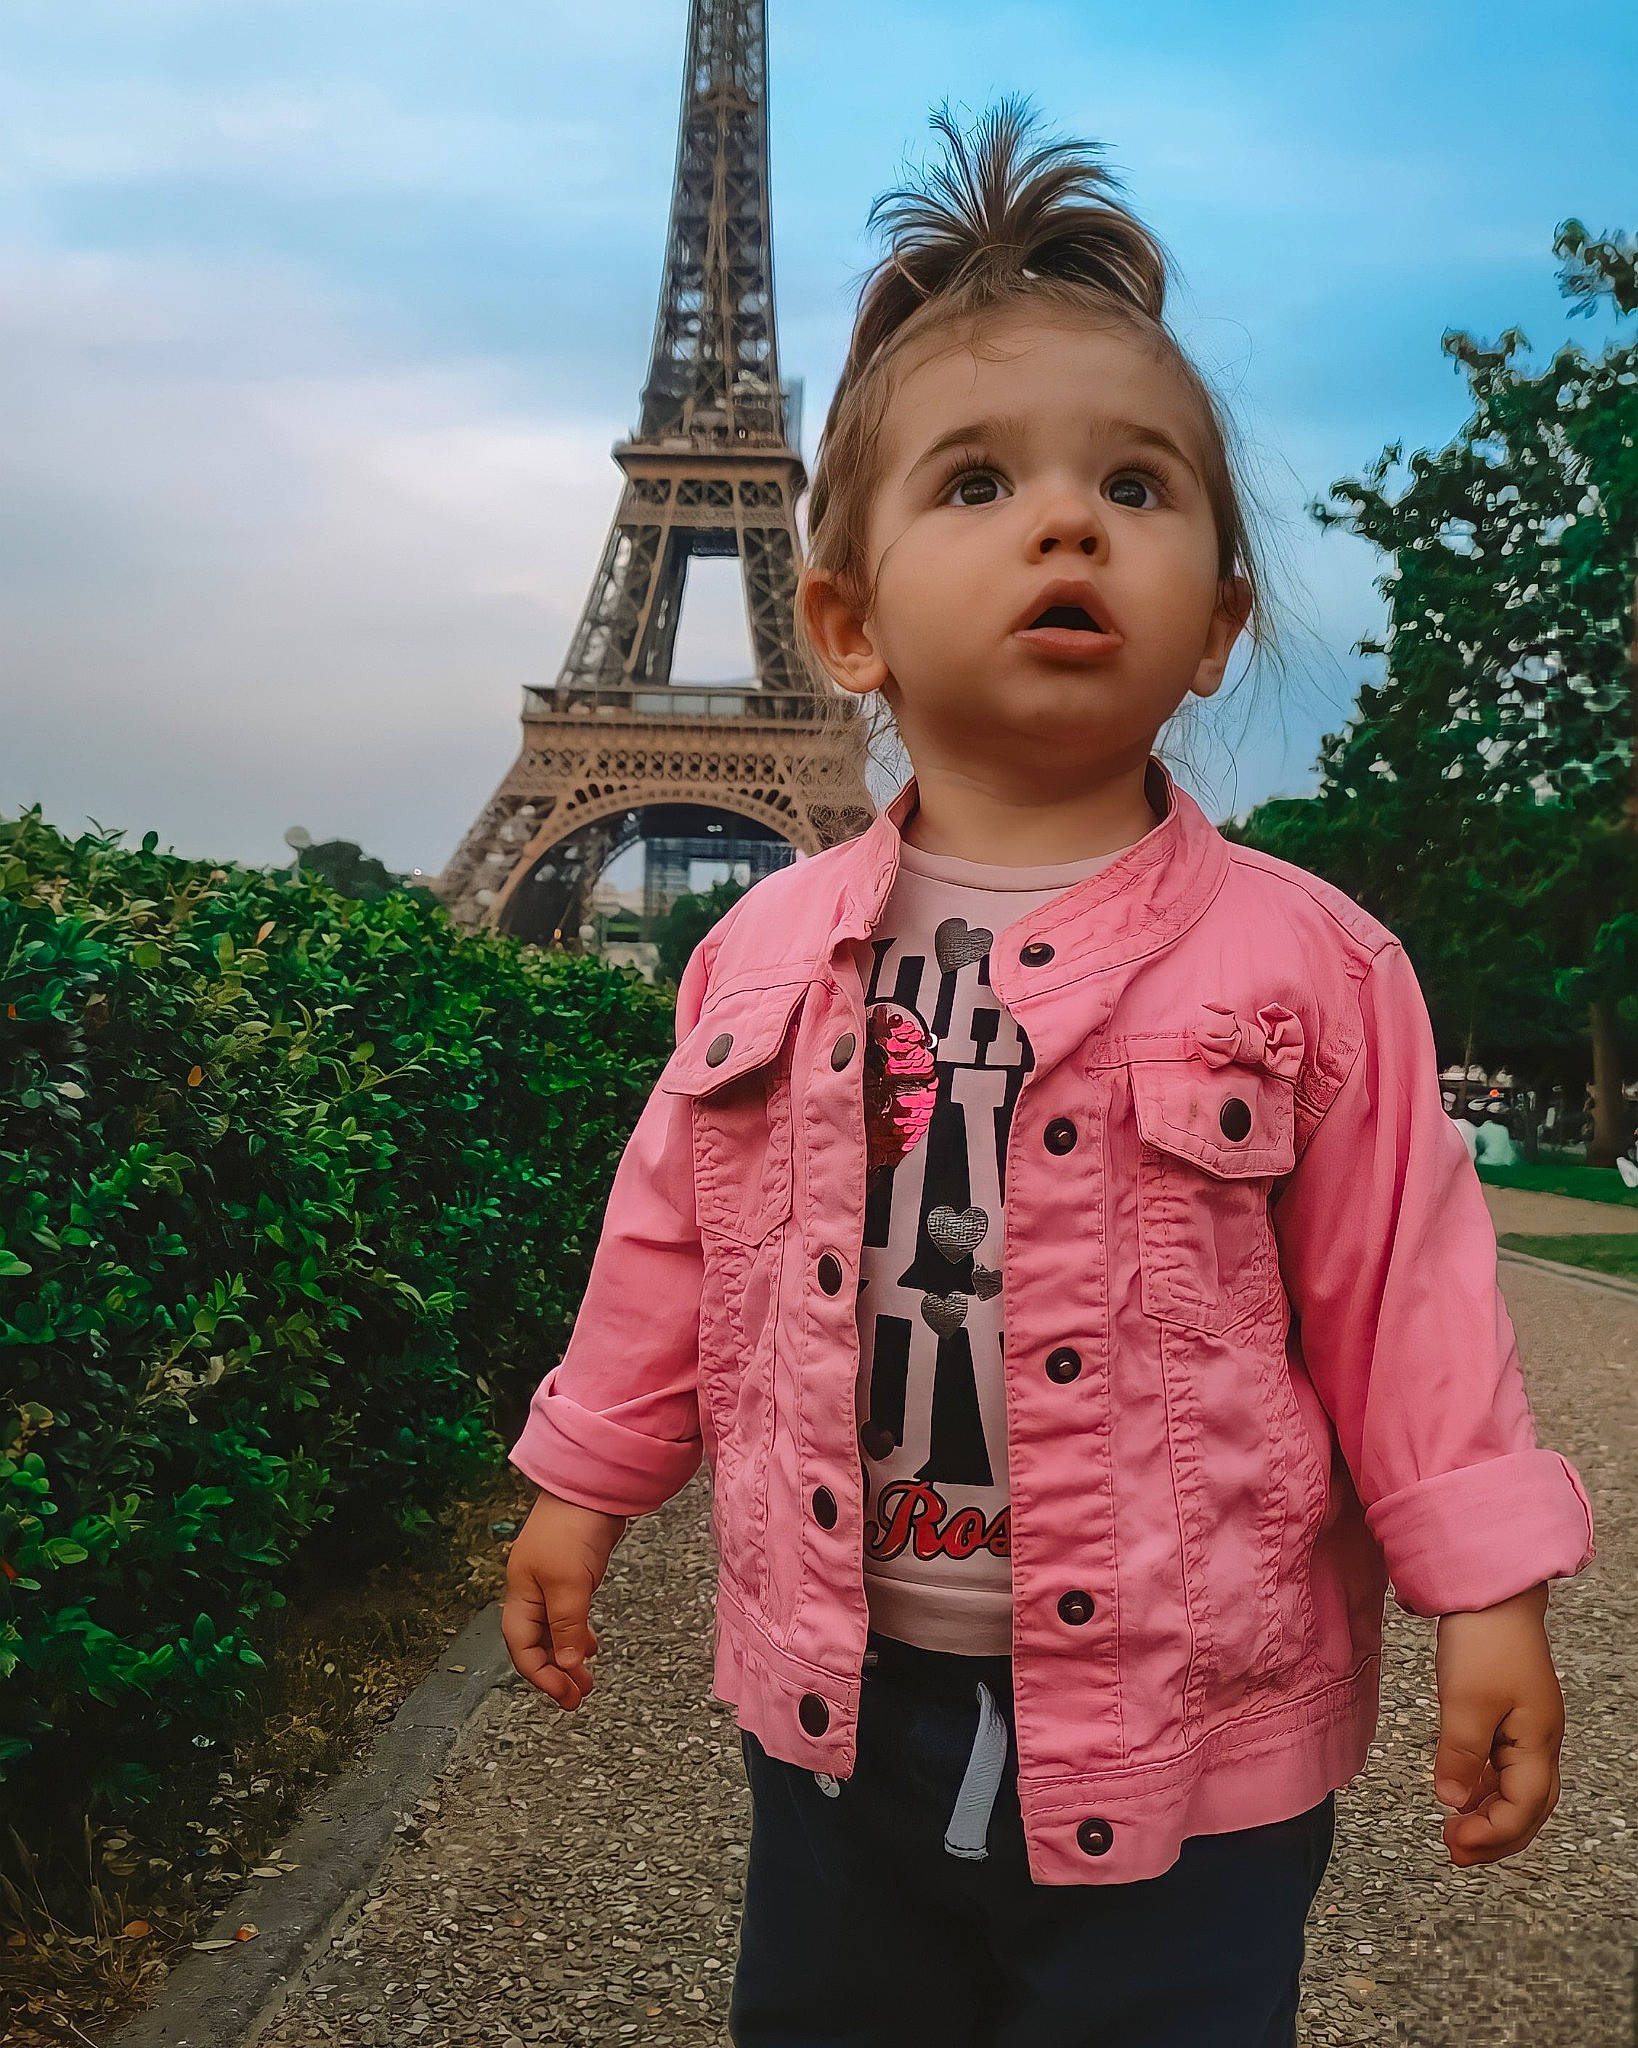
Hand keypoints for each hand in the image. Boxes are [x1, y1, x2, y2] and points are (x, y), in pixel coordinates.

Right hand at [501, 1488, 627, 1709]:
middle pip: (536, 1644)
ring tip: (585, 1680)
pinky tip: (588, 1646)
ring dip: (567, 1657)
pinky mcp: (572, 1574)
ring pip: (553, 1632)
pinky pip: (569, 1616)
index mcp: (520, 1594)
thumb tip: (566, 1667)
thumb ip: (567, 1626)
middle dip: (554, 1673)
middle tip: (578, 1696)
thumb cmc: (571, 1527)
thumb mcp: (568, 1583)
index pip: (522, 1648)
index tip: (565, 1695)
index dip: (541, 1676)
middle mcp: (531, 1591)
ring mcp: (551, 1582)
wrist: (592, 1485)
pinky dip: (577, 1635)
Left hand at [1432, 1582, 1562, 1866]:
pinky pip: (1505, 1766)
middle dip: (1496, 1837)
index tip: (1453, 1844)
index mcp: (1538, 1742)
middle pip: (1529, 1808)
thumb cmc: (1484, 1640)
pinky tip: (1463, 1793)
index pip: (1523, 1808)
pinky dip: (1486, 1787)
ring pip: (1518, 1789)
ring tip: (1457, 1833)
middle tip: (1456, 1854)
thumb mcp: (1466, 1701)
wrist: (1491, 1590)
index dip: (1491, 1834)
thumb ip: (1460, 1755)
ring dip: (1490, 1815)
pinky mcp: (1510, 1712)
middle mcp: (1540, 1740)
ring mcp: (1528, 1726)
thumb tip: (1452, 1802)